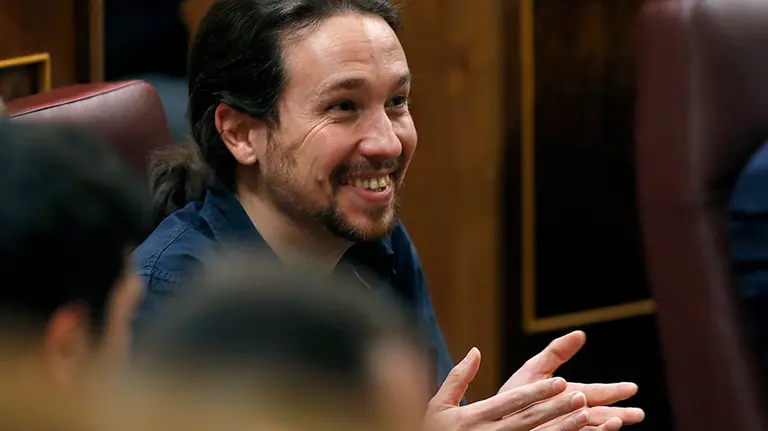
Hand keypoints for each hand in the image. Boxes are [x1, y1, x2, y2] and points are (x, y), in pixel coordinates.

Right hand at [423, 348, 597, 430]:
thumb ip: (457, 377)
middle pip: (529, 419)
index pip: (512, 402)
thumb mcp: (438, 405)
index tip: (559, 382)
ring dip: (562, 427)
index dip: (536, 392)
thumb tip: (475, 351)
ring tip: (583, 414)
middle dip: (556, 407)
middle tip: (580, 395)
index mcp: (474, 418)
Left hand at [502, 331, 644, 428]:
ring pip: (590, 428)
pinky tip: (598, 429)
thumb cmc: (515, 394)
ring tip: (618, 421)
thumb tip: (581, 334)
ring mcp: (564, 427)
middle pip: (599, 414)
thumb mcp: (534, 369)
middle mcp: (569, 414)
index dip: (614, 391)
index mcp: (569, 395)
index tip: (632, 388)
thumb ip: (556, 353)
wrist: (494, 417)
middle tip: (639, 413)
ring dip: (605, 425)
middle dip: (620, 414)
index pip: (595, 393)